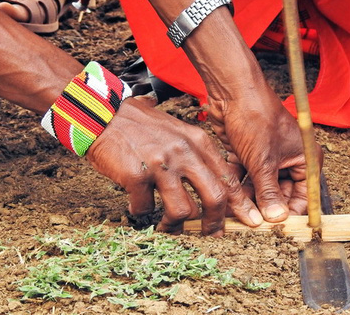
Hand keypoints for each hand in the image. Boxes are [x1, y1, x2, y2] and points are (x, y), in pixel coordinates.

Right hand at [86, 96, 262, 235]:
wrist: (102, 115)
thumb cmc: (139, 125)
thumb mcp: (176, 130)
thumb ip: (196, 152)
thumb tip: (215, 182)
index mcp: (198, 141)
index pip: (228, 177)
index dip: (239, 203)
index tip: (248, 220)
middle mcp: (184, 152)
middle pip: (214, 197)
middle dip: (215, 222)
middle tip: (211, 235)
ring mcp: (161, 165)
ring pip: (183, 210)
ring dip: (176, 225)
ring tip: (167, 228)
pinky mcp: (137, 176)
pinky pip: (145, 209)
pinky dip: (141, 214)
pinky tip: (136, 208)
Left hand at [206, 81, 321, 221]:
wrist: (232, 91)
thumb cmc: (256, 118)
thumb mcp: (263, 161)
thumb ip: (269, 192)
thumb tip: (276, 220)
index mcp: (305, 159)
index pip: (303, 196)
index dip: (290, 214)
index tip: (276, 232)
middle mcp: (288, 159)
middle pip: (280, 194)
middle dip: (266, 208)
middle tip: (253, 227)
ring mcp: (267, 157)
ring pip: (260, 187)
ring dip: (249, 200)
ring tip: (236, 218)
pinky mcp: (247, 154)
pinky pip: (244, 177)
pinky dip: (236, 187)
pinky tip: (226, 202)